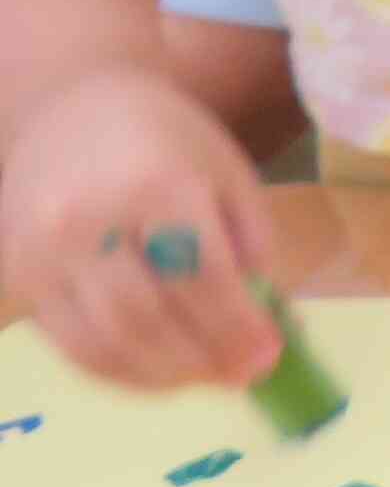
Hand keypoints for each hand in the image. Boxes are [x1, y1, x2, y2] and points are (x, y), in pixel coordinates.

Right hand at [0, 66, 280, 389]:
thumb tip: (259, 325)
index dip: (236, 328)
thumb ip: (249, 246)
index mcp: (155, 187)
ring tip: (205, 378)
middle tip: (242, 375)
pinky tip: (159, 373)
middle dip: (202, 359)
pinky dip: (118, 372)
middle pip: (147, 319)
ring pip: (102, 344)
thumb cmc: (168, 140)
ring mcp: (42, 255)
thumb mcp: (229, 174)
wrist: (74, 108)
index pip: (199, 278)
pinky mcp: (17, 279)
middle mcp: (88, 223)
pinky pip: (70, 345)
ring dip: (162, 377)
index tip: (268, 356)